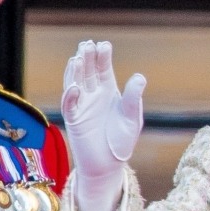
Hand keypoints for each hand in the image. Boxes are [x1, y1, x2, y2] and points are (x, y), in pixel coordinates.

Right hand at [61, 41, 145, 210]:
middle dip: (86, 58)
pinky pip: (69, 106)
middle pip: (87, 71)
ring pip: (74, 83)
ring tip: (77, 58)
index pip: (103, 68)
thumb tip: (140, 77)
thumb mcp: (133, 119)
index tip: (104, 45)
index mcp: (108, 91)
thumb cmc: (121, 142)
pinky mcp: (74, 120)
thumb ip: (134, 98)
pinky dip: (70, 96)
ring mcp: (82, 106)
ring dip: (74, 71)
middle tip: (87, 45)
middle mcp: (93, 95)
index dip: (102, 57)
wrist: (109, 165)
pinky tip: (74, 87)